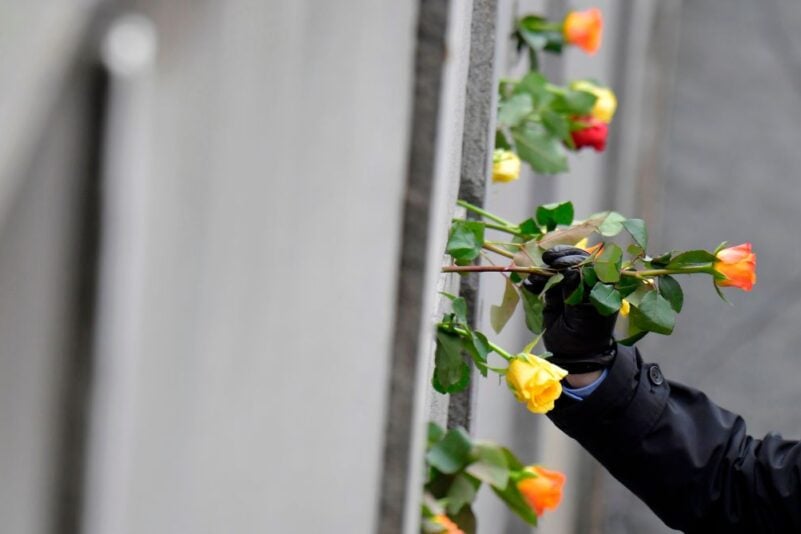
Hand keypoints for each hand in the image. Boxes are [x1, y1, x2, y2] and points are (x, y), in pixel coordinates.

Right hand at [523, 245, 616, 374]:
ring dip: (544, 270)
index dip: (575, 259)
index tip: (560, 262)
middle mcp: (587, 283)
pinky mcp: (556, 293)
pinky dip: (536, 281)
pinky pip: (546, 281)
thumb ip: (577, 292)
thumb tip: (572, 270)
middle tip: (546, 259)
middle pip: (574, 261)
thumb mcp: (582, 316)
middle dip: (559, 259)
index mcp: (601, 287)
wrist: (572, 355)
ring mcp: (570, 287)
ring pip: (558, 269)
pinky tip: (530, 285)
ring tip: (533, 278)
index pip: (591, 264)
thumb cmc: (585, 338)